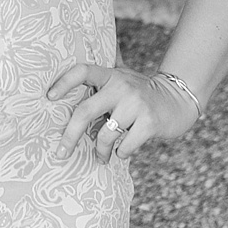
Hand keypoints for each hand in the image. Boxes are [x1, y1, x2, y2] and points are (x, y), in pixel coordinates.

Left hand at [46, 63, 200, 162]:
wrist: (179, 99)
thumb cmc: (143, 93)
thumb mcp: (124, 77)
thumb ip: (104, 76)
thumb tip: (78, 70)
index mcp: (111, 75)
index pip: (82, 71)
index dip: (63, 82)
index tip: (49, 97)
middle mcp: (122, 86)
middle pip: (85, 111)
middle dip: (70, 135)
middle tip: (61, 153)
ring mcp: (136, 104)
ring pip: (106, 134)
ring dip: (101, 150)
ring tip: (101, 157)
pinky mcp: (150, 122)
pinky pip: (125, 146)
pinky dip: (121, 153)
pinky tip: (123, 152)